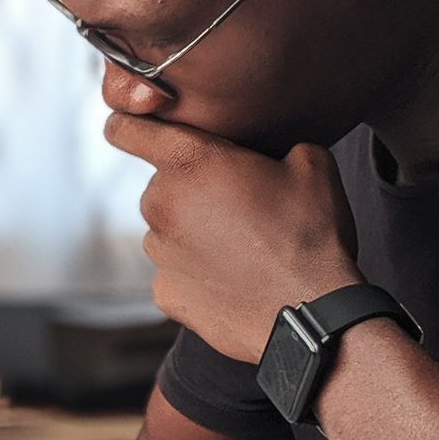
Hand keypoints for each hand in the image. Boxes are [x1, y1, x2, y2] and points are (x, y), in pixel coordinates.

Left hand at [105, 114, 362, 364]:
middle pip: (162, 186)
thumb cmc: (310, 234)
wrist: (311, 313)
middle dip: (191, 190)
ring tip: (243, 250)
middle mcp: (161, 202)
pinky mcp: (164, 292)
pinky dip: (197, 274)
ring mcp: (158, 252)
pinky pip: (174, 272)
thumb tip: (277, 154)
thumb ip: (279, 143)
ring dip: (193, 234)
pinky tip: (234, 280)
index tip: (134, 131)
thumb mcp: (312, 165)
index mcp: (190, 161)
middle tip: (239, 208)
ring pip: (167, 231)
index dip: (128, 126)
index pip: (126, 130)